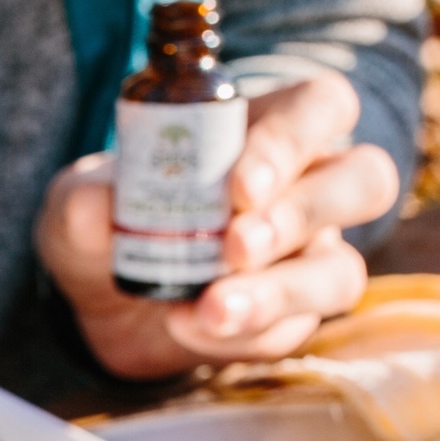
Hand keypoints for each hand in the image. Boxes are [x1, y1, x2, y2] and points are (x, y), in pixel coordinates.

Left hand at [35, 72, 399, 379]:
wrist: (102, 301)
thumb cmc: (107, 223)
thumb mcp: (75, 204)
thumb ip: (82, 199)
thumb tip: (95, 205)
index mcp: (267, 128)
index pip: (320, 105)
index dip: (293, 141)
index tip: (239, 185)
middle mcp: (306, 187)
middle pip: (364, 180)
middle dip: (301, 215)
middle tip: (236, 245)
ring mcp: (310, 257)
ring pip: (339, 271)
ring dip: (277, 292)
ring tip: (211, 308)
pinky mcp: (292, 319)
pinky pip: (292, 330)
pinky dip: (241, 334)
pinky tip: (187, 328)